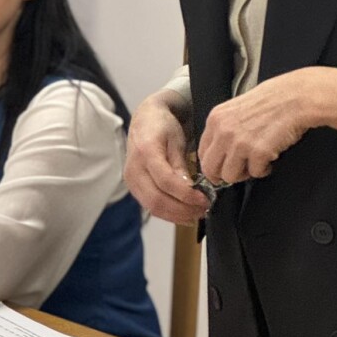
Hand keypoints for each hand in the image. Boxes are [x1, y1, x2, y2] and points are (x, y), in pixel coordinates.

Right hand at [123, 92, 207, 224]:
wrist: (145, 121)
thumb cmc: (163, 127)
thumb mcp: (176, 140)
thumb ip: (181, 165)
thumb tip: (191, 190)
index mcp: (146, 152)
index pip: (166, 181)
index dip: (186, 194)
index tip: (205, 199)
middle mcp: (134, 169)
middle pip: (157, 200)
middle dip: (183, 210)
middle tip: (204, 210)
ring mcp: (130, 181)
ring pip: (153, 207)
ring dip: (176, 215)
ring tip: (197, 213)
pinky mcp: (133, 188)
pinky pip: (150, 206)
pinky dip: (168, 213)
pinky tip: (185, 213)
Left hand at [197, 66, 336, 184]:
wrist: (296, 97)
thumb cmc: (272, 99)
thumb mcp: (237, 107)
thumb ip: (225, 127)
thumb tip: (220, 151)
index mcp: (216, 118)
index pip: (202, 153)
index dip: (213, 164)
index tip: (222, 167)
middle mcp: (223, 131)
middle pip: (211, 169)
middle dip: (225, 174)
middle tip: (240, 170)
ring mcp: (240, 143)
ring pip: (230, 176)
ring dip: (245, 172)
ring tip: (258, 160)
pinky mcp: (258, 152)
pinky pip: (256, 174)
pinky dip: (264, 169)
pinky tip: (270, 156)